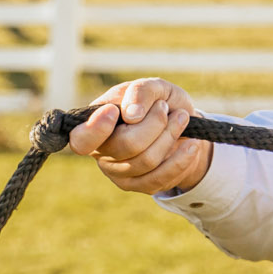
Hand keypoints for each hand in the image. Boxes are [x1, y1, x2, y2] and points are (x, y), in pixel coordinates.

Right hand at [67, 77, 214, 195]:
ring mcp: (118, 172)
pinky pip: (160, 178)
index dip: (95, 130)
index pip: (81, 140)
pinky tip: (191, 144)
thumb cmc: (159, 103)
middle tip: (165, 108)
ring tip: (181, 118)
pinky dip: (182, 158)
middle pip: (125, 145)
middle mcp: (101, 153)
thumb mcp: (153, 87)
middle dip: (155, 124)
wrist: (181, 124)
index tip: (114, 111)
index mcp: (94, 127)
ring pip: (146, 161)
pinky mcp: (138, 186)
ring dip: (170, 135)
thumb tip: (131, 114)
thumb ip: (140, 91)